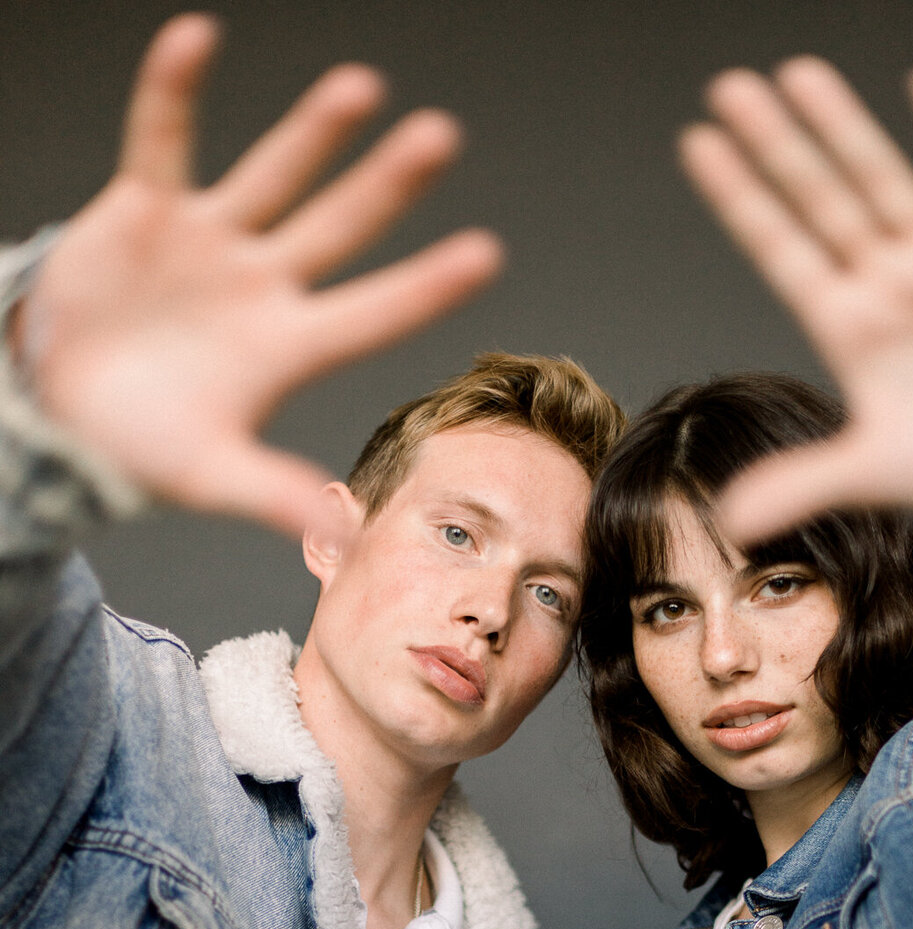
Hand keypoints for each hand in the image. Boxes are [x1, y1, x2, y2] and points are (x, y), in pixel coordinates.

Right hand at [16, 14, 502, 535]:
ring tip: (361, 88)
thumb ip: (275, 493)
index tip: (484, 254)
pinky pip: (161, 139)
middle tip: (440, 137)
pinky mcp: (146, 210)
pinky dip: (172, 91)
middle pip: (339, 227)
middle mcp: (262, 288)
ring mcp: (209, 244)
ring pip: (272, 175)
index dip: (425, 286)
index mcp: (287, 349)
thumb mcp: (211, 476)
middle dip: (387, 185)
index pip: (372, 312)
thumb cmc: (139, 451)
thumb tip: (343, 529)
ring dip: (311, 132)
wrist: (61, 416)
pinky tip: (196, 39)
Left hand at [679, 59, 912, 541]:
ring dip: (845, 130)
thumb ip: (801, 483)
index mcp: (848, 328)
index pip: (781, 250)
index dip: (743, 201)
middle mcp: (885, 285)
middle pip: (820, 202)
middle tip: (732, 90)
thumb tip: (728, 523)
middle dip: (778, 147)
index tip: (700, 145)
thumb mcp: (871, 472)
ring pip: (882, 182)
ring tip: (801, 75)